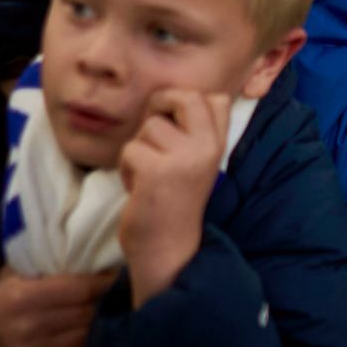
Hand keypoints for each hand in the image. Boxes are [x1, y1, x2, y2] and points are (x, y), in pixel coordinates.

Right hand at [0, 266, 114, 346]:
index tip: (118, 275)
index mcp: (19, 298)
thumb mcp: (26, 268)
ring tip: (105, 311)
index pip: (81, 290)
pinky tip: (92, 332)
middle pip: (86, 314)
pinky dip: (90, 344)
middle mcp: (23, 328)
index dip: (105, 282)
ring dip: (100, 323)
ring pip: (86, 336)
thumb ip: (58, 262)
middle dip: (104, 302)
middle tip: (116, 293)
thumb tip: (101, 256)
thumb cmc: (13, 288)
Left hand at [119, 90, 229, 306]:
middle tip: (153, 133)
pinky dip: (126, 168)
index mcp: (219, 145)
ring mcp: (184, 158)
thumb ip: (194, 133)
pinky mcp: (157, 171)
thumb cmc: (174, 203)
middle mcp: (207, 147)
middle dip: (161, 104)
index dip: (187, 101)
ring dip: (138, 148)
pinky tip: (137, 188)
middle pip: (185, 97)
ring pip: (149, 126)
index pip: (216, 99)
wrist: (168, 249)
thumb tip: (168, 98)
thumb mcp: (195, 163)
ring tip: (147, 174)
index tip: (176, 123)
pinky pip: (130, 150)